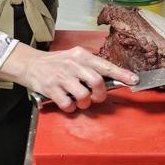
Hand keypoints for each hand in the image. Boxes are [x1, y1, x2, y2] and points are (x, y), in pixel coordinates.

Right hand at [0, 42, 137, 112]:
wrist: (31, 64)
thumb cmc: (56, 63)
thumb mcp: (74, 57)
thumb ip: (90, 66)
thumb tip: (110, 78)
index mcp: (81, 56)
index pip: (105, 65)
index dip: (121, 74)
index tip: (134, 80)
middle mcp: (73, 65)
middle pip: (97, 82)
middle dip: (100, 94)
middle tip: (96, 97)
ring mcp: (61, 77)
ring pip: (83, 95)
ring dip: (84, 103)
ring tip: (79, 100)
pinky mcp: (51, 89)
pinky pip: (67, 104)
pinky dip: (70, 108)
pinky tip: (67, 103)